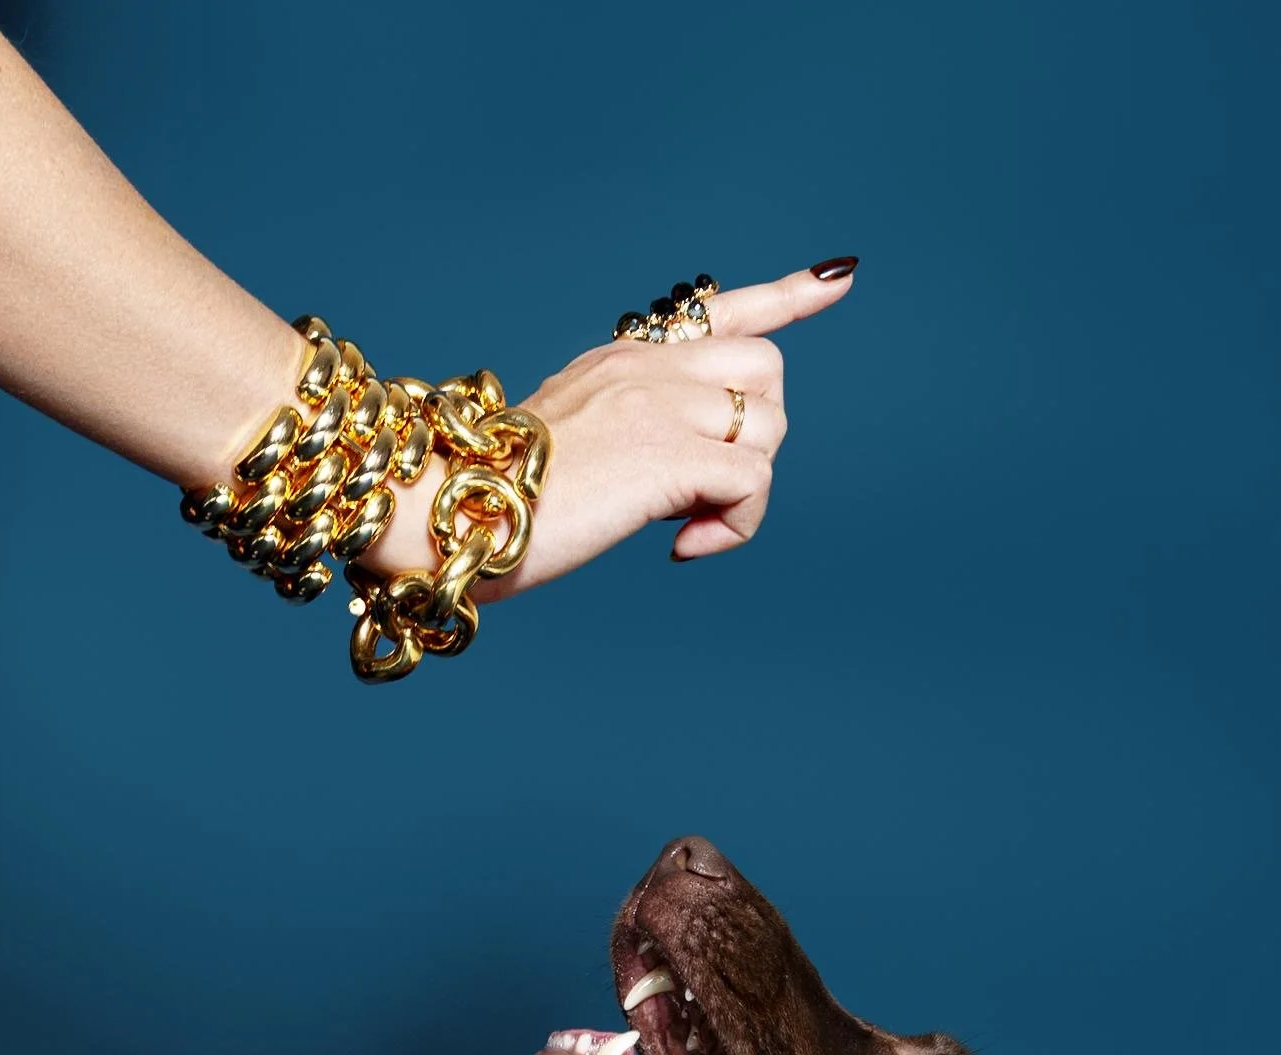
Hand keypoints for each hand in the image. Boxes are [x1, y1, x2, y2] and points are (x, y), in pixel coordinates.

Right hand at [355, 261, 856, 603]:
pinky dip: (735, 528)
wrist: (444, 508)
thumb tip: (678, 480)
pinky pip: (752, 484)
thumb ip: (627, 433)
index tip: (836, 280)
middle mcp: (647, 365)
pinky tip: (682, 548)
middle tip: (701, 491)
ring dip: (744, 492)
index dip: (786, 297)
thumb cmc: (488, 498)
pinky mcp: (664, 455)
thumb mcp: (571, 445)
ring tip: (685, 525)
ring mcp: (657, 403)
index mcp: (624, 358)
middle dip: (756, 438)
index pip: (722, 308)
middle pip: (766, 372)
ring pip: (768, 429)